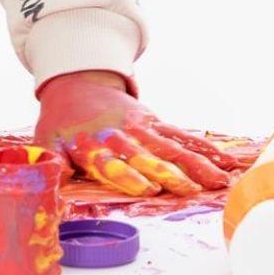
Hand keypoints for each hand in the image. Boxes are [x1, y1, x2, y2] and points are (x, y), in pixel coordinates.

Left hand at [33, 70, 239, 196]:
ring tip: (218, 182)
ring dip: (195, 164)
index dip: (128, 176)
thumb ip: (51, 164)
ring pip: (171, 147)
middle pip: (147, 157)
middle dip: (169, 174)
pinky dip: (203, 148)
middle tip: (191, 191)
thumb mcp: (47, 140)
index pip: (111, 163)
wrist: (77, 84)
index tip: (147, 188)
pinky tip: (226, 162)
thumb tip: (50, 186)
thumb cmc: (62, 122)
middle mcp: (121, 136)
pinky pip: (180, 135)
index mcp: (92, 145)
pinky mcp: (154, 122)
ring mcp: (141, 128)